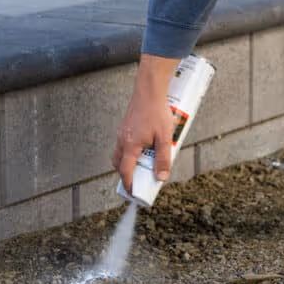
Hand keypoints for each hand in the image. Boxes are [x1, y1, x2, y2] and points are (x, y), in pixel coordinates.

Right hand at [112, 54, 179, 192]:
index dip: (128, 185)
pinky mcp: (126, 126)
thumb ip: (164, 159)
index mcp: (130, 146)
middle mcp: (123, 140)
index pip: (125, 171)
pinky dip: (130, 151)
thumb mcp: (165, 138)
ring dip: (127, 162)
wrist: (149, 90)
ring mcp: (122, 132)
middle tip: (138, 180)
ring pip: (120, 154)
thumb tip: (161, 177)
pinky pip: (124, 144)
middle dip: (126, 174)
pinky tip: (145, 147)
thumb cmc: (156, 111)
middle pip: (118, 164)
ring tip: (143, 164)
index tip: (133, 193)